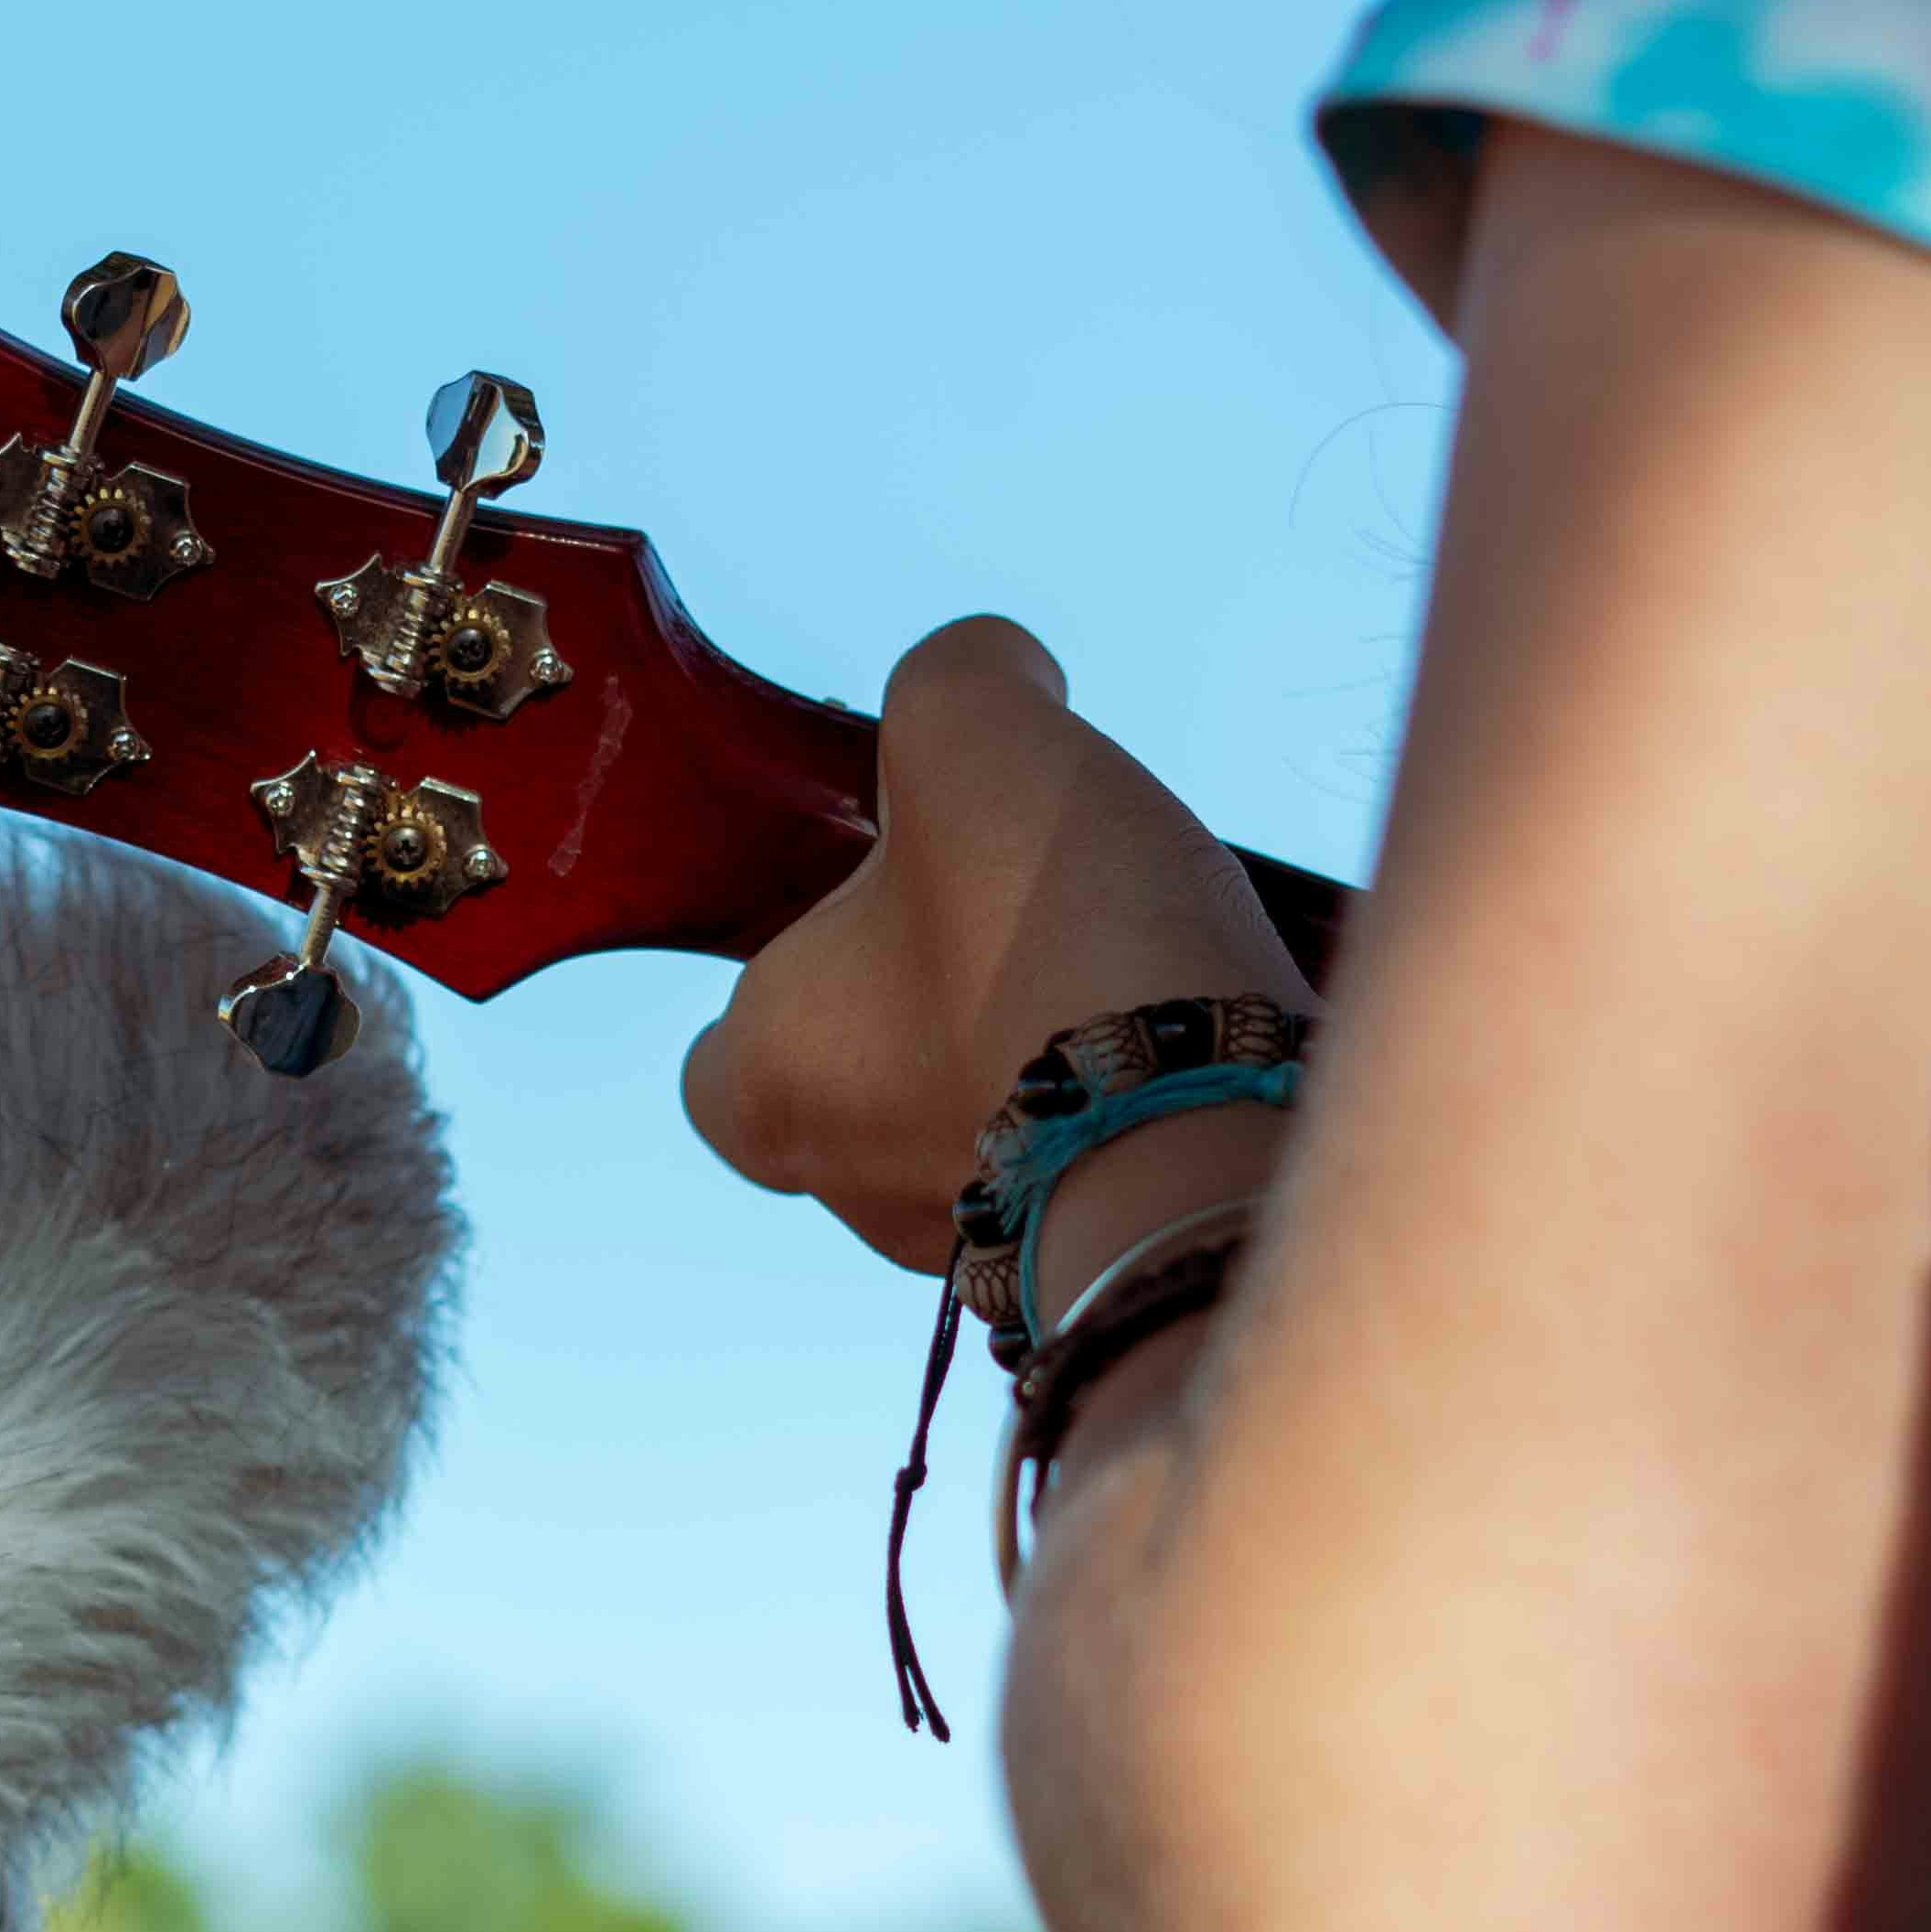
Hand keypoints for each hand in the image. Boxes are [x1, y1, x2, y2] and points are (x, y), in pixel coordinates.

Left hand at [681, 617, 1305, 1272]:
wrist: (1210, 1112)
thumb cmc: (1042, 933)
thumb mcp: (966, 726)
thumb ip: (957, 674)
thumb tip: (1000, 671)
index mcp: (769, 1087)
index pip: (719, 1063)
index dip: (783, 979)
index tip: (866, 911)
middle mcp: (858, 1190)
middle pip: (865, 1084)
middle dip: (933, 1004)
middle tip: (1017, 918)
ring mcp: (982, 1248)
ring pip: (985, 1130)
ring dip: (1037, 1054)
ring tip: (1122, 963)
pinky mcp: (1105, 1261)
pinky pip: (1092, 1167)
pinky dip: (1124, 1105)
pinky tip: (1185, 1029)